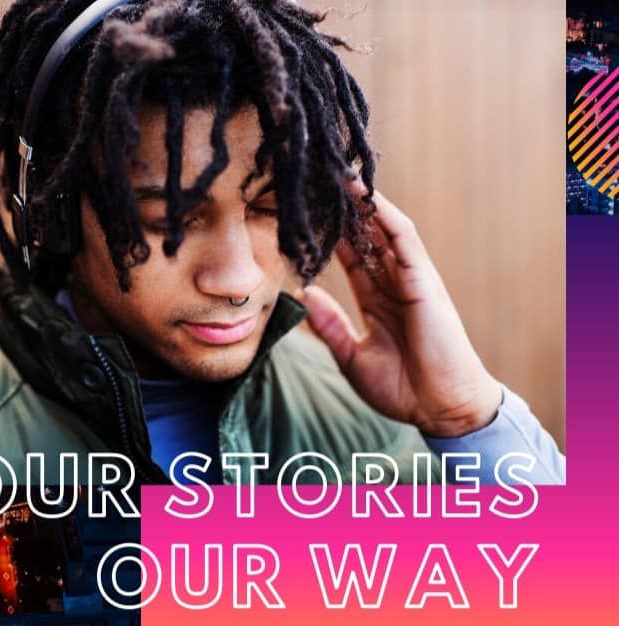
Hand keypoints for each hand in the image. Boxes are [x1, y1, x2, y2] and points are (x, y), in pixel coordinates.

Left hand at [295, 182, 502, 437]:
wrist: (440, 409)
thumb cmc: (402, 387)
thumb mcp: (352, 355)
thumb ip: (330, 325)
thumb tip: (304, 295)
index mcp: (377, 299)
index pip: (349, 256)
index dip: (328, 234)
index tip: (302, 212)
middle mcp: (393, 283)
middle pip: (364, 236)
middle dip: (341, 210)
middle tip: (312, 180)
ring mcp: (411, 279)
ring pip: (382, 229)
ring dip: (360, 203)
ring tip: (335, 175)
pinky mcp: (424, 281)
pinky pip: (404, 240)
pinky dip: (385, 216)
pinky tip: (365, 196)